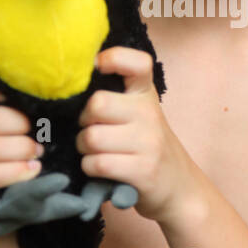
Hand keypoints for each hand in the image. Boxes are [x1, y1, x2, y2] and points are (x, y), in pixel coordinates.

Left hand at [75, 46, 194, 223]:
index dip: (113, 59)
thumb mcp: (139, 114)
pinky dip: (90, 168)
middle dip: (83, 122)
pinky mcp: (144, 170)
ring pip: (92, 137)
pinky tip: (99, 169)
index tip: (97, 68)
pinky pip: (98, 164)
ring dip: (84, 149)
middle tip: (91, 130)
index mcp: (145, 93)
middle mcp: (149, 113)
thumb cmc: (146, 147)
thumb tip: (69, 87)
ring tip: (95, 152)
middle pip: (97, 104)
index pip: (137, 62)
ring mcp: (149, 142)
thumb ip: (115, 97)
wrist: (179, 188)